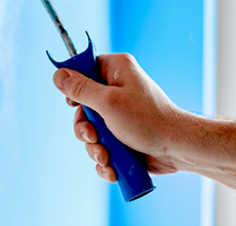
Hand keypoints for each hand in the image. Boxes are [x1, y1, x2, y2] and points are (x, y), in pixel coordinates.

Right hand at [53, 53, 188, 181]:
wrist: (178, 149)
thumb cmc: (148, 120)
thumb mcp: (108, 102)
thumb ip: (80, 89)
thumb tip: (58, 74)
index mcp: (116, 70)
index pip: (84, 68)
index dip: (75, 86)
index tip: (73, 103)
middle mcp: (117, 89)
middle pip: (83, 106)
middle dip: (85, 129)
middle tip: (93, 137)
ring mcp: (119, 114)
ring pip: (90, 130)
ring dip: (94, 148)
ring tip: (106, 157)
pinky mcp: (122, 135)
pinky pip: (102, 145)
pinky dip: (104, 158)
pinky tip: (111, 167)